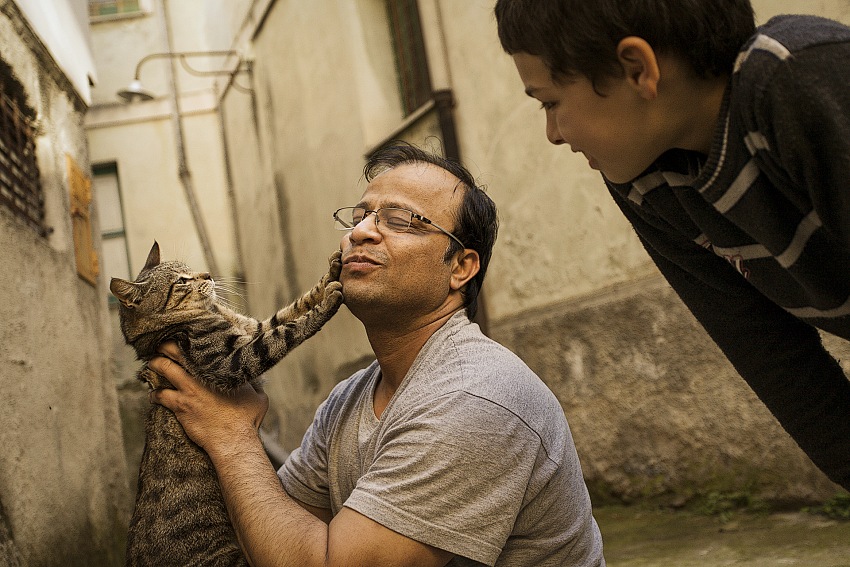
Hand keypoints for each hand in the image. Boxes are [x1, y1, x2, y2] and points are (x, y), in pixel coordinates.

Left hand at [148, 342, 268, 457]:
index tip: (185, 338)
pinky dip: (154, 394)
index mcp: (221, 369)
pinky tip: (154, 395)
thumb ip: (254, 385)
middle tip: (162, 346)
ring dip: (155, 364)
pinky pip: (160, 395)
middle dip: (166, 346)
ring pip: (164, 368)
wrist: (233, 438)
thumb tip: (255, 382)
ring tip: (152, 364)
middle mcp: (202, 375)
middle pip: (177, 351)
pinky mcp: (180, 406)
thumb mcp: (258, 397)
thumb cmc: (247, 419)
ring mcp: (189, 390)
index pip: (201, 348)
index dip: (190, 340)